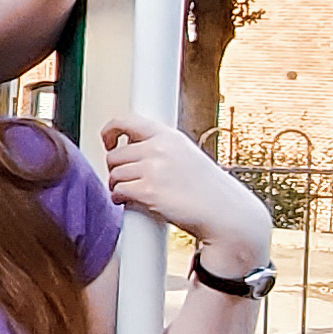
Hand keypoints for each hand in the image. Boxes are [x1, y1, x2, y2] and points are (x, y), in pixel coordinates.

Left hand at [98, 115, 273, 273]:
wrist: (224, 212)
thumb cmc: (207, 188)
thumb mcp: (186, 154)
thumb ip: (160, 147)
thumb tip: (129, 146)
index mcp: (168, 136)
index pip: (126, 121)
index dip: (110, 130)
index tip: (108, 141)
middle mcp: (159, 148)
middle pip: (115, 155)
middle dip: (116, 168)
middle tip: (126, 179)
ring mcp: (153, 169)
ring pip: (114, 174)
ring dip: (117, 185)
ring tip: (130, 192)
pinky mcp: (148, 191)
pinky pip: (118, 191)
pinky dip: (118, 197)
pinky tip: (128, 201)